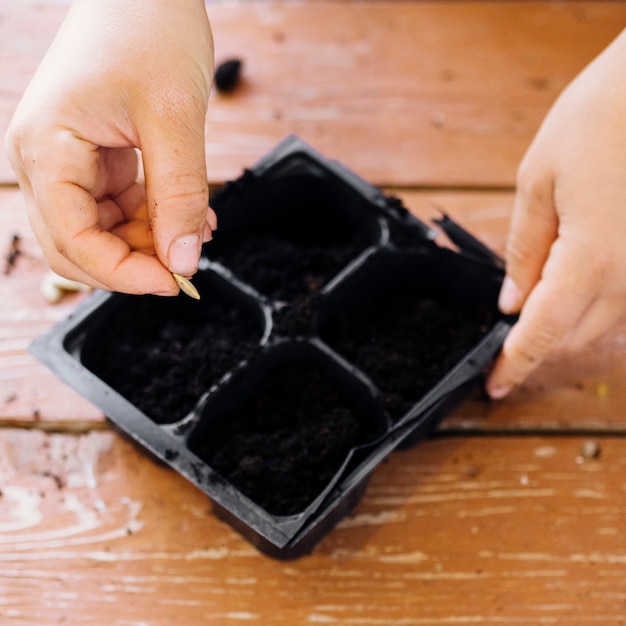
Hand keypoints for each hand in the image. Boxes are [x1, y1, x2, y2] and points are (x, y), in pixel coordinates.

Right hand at [5, 0, 216, 294]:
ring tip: (197, 227)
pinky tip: (188, 213)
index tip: (175, 281)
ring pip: (102, 233)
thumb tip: (183, 261)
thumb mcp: (173, 118)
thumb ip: (179, 196)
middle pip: (79, 247)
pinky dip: (153, 220)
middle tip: (187, 263)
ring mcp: (67, 162)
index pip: (73, 241)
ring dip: (150, 243)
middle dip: (134, 263)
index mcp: (45, 150)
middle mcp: (45, 161)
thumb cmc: (148, 29)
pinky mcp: (93, 159)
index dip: (124, 274)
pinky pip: (118, 209)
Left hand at [486, 29, 625, 397]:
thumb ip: (524, 249)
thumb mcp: (539, 181)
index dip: (515, 363)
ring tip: (531, 305)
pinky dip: (593, 303)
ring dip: (565, 324)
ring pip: (603, 324)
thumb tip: (512, 299)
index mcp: (590, 260)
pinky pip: (625, 299)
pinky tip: (572, 282)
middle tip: (502, 338)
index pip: (542, 332)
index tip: (495, 385)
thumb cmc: (603, 118)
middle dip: (535, 343)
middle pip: (573, 336)